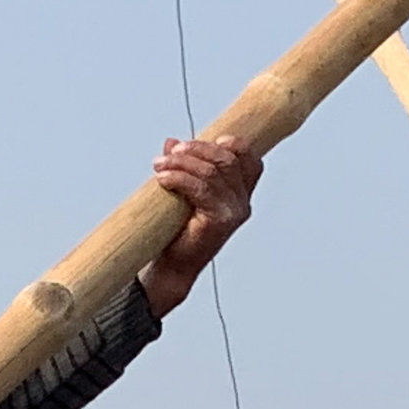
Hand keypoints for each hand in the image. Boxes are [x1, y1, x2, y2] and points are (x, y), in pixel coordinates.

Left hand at [137, 136, 261, 315]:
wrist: (172, 268)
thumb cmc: (178, 233)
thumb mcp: (183, 192)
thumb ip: (184, 166)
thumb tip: (171, 142)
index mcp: (240, 194)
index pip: (248, 159)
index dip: (231, 143)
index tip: (204, 141)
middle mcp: (242, 202)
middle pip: (227, 159)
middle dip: (197, 149)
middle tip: (170, 153)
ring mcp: (234, 212)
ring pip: (212, 172)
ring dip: (182, 163)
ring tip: (160, 165)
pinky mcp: (220, 221)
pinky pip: (201, 189)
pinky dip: (179, 178)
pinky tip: (162, 179)